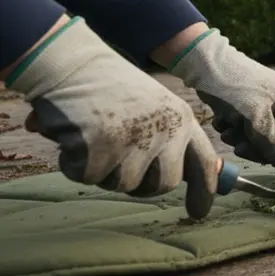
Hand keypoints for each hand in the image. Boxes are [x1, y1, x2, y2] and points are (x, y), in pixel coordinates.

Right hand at [7, 17, 217, 217]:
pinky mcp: (103, 148)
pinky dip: (74, 163)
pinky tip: (72, 135)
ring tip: (93, 134)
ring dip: (102, 169)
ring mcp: (136, 141)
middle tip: (114, 158)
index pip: (204, 163)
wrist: (70, 62)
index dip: (204, 191)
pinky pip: (88, 177)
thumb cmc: (107, 86)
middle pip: (162, 185)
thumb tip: (176, 180)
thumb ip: (166, 140)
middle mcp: (167, 131)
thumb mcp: (152, 107)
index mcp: (182, 119)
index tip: (198, 213)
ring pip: (122, 185)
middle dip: (138, 182)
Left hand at [169, 29, 274, 164]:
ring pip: (261, 138)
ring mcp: (264, 106)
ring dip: (242, 140)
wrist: (202, 63)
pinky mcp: (245, 108)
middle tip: (241, 147)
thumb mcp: (255, 116)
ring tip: (228, 130)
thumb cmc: (234, 85)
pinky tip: (222, 120)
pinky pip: (245, 131)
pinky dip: (232, 130)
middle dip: (260, 147)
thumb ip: (271, 142)